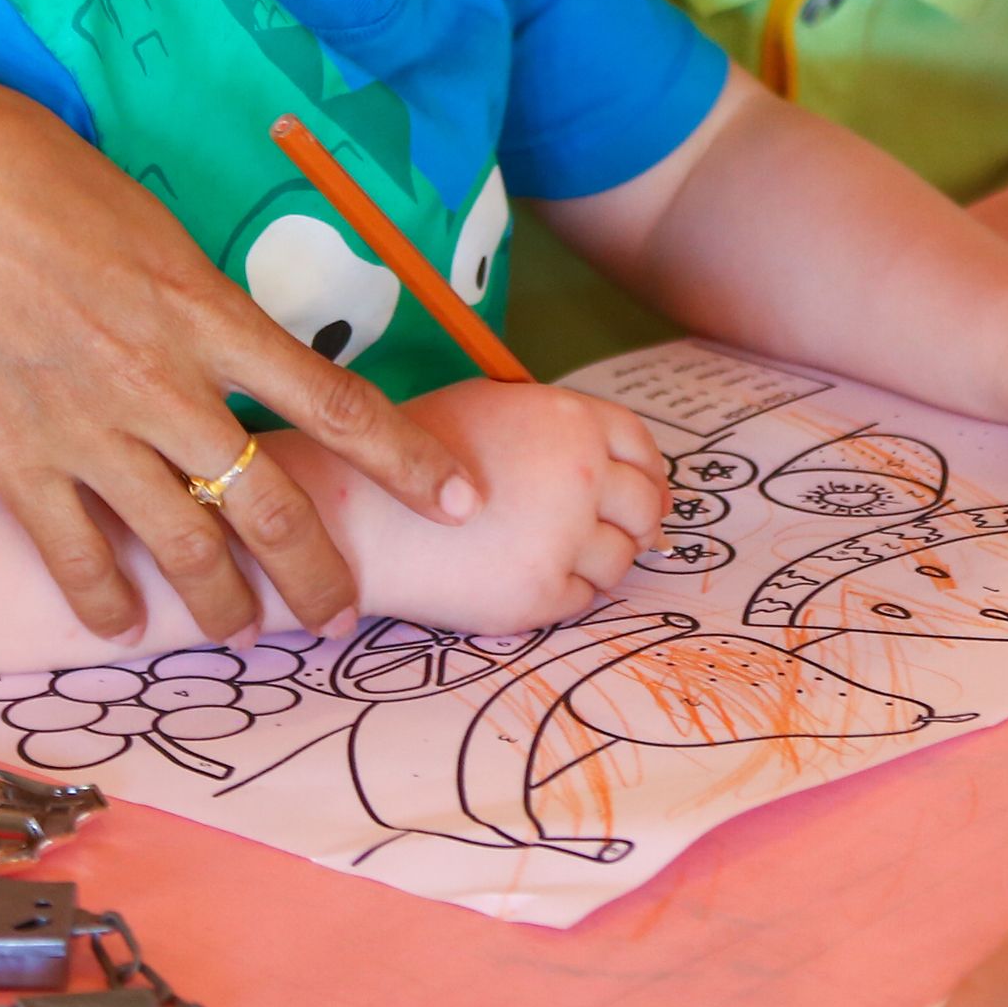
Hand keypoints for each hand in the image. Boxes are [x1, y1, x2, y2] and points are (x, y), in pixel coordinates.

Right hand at [0, 50, 475, 641]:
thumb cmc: (33, 173)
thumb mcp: (154, 226)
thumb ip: (200, 301)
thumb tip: (233, 347)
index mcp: (211, 315)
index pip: (340, 406)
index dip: (410, 464)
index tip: (461, 501)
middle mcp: (164, 386)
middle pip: (272, 505)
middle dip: (320, 571)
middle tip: (342, 611)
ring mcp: (87, 431)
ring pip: (185, 545)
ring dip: (226, 602)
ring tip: (246, 629)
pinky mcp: (11, 459)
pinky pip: (75, 554)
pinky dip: (104, 600)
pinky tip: (124, 628)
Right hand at [357, 382, 672, 631]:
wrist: (359, 517)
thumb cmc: (415, 459)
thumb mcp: (495, 407)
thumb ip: (558, 428)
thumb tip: (620, 463)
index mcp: (569, 419)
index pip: (641, 447)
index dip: (647, 474)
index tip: (642, 494)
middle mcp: (579, 473)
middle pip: (644, 507)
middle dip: (636, 524)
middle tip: (615, 537)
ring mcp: (563, 535)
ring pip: (618, 559)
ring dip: (598, 562)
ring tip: (549, 556)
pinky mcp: (541, 592)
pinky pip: (582, 600)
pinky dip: (563, 595)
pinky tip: (523, 579)